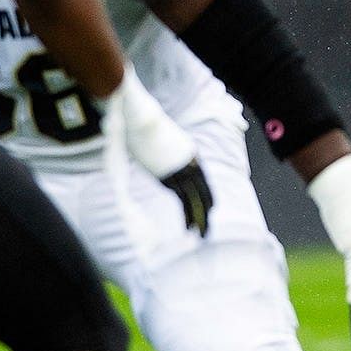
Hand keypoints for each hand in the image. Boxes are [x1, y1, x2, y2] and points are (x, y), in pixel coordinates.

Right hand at [100, 64, 213, 233]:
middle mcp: (189, 162)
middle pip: (202, 190)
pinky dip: (189, 214)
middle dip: (206, 209)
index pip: (202, 179)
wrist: (141, 117)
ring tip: (203, 234)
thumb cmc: (142, 124)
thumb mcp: (155, 138)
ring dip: (200, 217)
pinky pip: (184, 199)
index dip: (206, 194)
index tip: (209, 208)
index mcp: (189, 153)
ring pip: (196, 198)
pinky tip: (192, 227)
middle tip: (208, 227)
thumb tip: (150, 147)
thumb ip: (158, 147)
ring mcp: (181, 168)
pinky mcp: (171, 174)